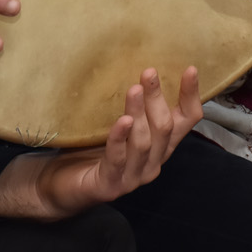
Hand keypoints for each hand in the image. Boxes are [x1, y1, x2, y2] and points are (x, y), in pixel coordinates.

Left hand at [0, 67, 202, 218]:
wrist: (61, 187)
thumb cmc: (91, 149)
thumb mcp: (119, 123)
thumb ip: (133, 104)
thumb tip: (138, 63)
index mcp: (159, 146)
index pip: (186, 121)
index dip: (190, 96)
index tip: (190, 69)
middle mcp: (152, 162)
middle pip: (165, 128)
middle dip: (157, 98)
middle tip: (149, 73)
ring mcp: (133, 177)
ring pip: (144, 142)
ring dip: (139, 113)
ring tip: (133, 90)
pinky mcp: (110, 186)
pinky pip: (118, 159)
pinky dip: (120, 138)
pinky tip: (121, 121)